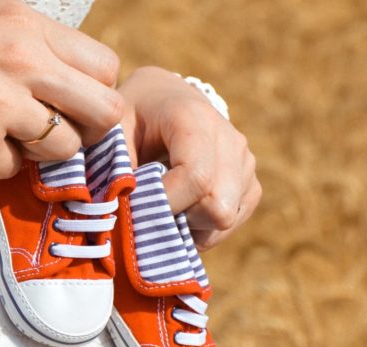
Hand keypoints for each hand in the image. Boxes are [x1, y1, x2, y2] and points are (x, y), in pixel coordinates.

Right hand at [0, 0, 122, 177]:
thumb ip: (23, 40)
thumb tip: (66, 74)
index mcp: (24, 24)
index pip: (105, 65)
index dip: (95, 92)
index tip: (74, 105)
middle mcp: (23, 59)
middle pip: (107, 110)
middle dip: (89, 130)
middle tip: (59, 135)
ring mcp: (1, 104)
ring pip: (66, 148)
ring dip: (42, 154)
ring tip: (3, 138)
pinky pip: (15, 171)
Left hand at [119, 66, 260, 250]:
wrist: (165, 99)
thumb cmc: (134, 117)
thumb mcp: (114, 132)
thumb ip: (116, 169)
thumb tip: (119, 216)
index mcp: (194, 119)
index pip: (196, 178)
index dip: (166, 205)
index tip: (137, 208)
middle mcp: (230, 139)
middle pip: (217, 206)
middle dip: (179, 218)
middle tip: (150, 207)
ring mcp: (245, 162)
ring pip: (225, 219)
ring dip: (190, 224)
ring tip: (165, 204)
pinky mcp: (251, 183)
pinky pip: (232, 222)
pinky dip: (204, 227)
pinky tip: (183, 208)